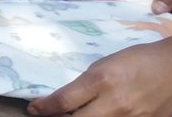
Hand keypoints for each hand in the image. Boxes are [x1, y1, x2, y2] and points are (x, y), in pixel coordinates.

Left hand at [27, 39, 171, 116]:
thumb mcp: (105, 65)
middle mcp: (115, 103)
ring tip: (71, 116)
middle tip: (51, 116)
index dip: (44, 108)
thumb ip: (84, 84)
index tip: (34, 109)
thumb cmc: (138, 60)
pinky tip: (97, 116)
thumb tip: (65, 101)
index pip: (63, 101)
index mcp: (101, 80)